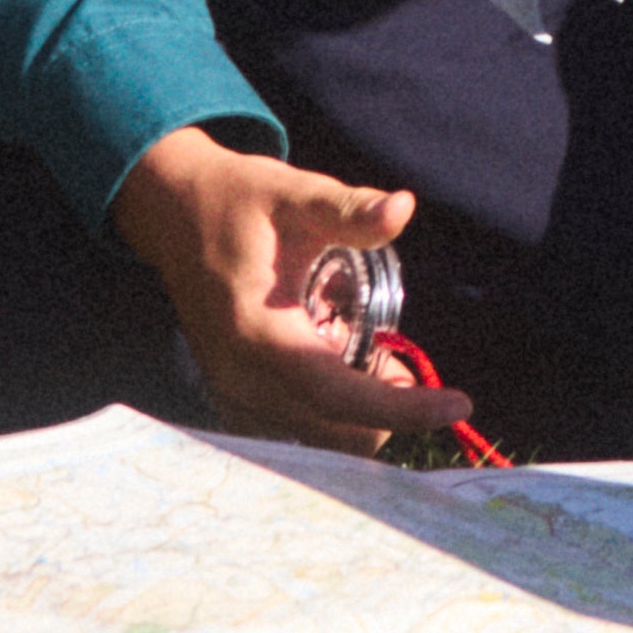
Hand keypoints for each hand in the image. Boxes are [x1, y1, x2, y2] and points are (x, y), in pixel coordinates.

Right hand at [115, 121, 424, 439]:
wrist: (174, 214)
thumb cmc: (240, 201)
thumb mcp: (295, 193)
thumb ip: (349, 209)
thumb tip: (402, 208)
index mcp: (258, 336)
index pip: (340, 396)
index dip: (402, 409)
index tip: (458, 404)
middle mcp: (241, 380)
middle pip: (336, 433)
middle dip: (387, 410)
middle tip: (405, 360)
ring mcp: (232, 395)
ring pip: (320, 438)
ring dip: (361, 412)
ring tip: (372, 351)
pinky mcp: (232, 397)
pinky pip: (297, 428)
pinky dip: (334, 412)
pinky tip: (343, 362)